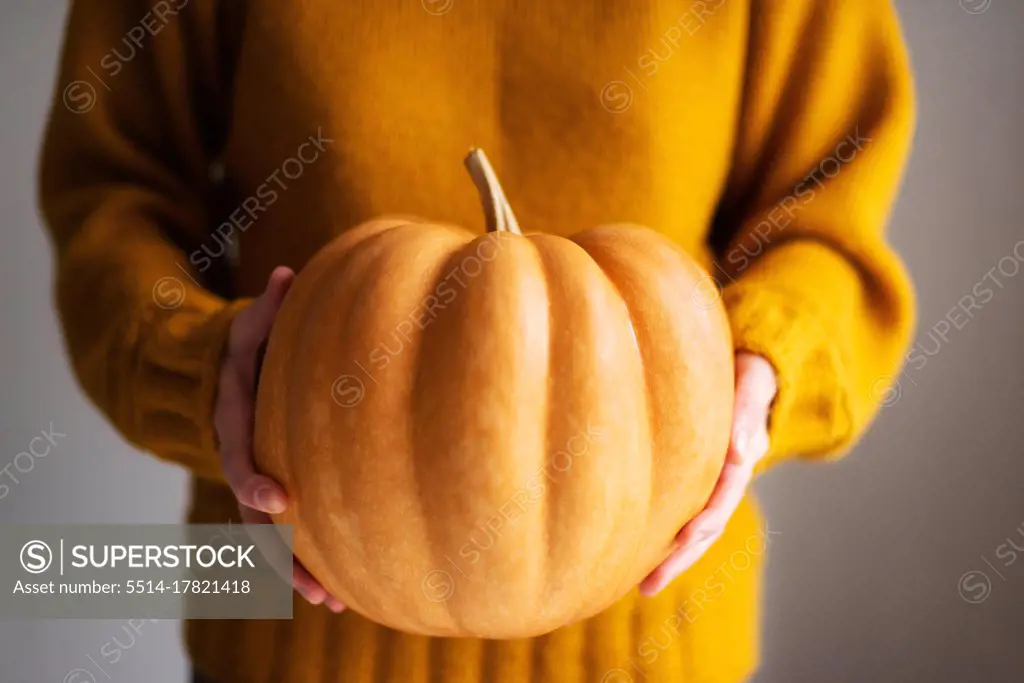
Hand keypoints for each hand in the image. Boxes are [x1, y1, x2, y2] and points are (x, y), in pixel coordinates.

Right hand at [215, 266, 345, 612]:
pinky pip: (286, 529)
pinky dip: (307, 558)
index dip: (255, 480)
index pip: (240, 455)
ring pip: (270, 536)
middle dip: (282, 556)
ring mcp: (254, 478)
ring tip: (333, 602)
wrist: (219, 373)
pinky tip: (340, 587)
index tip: (282, 503)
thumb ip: (269, 306)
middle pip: (253, 517)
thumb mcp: (249, 322)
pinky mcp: (273, 486)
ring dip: (297, 571)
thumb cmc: (244, 344)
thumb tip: (286, 276)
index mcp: (234, 419)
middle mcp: (240, 456)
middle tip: (317, 588)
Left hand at [639, 352, 776, 595]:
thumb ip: (748, 413)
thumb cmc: (746, 372)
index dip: (707, 517)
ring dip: (672, 558)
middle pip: (708, 526)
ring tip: (642, 586)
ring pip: (695, 529)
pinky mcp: (697, 480)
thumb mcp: (752, 384)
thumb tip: (743, 452)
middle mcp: (729, 478)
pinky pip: (681, 514)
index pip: (724, 494)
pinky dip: (664, 537)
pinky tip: (634, 556)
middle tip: (649, 584)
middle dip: (681, 557)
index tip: (685, 537)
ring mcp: (713, 483)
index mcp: (742, 458)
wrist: (746, 370)